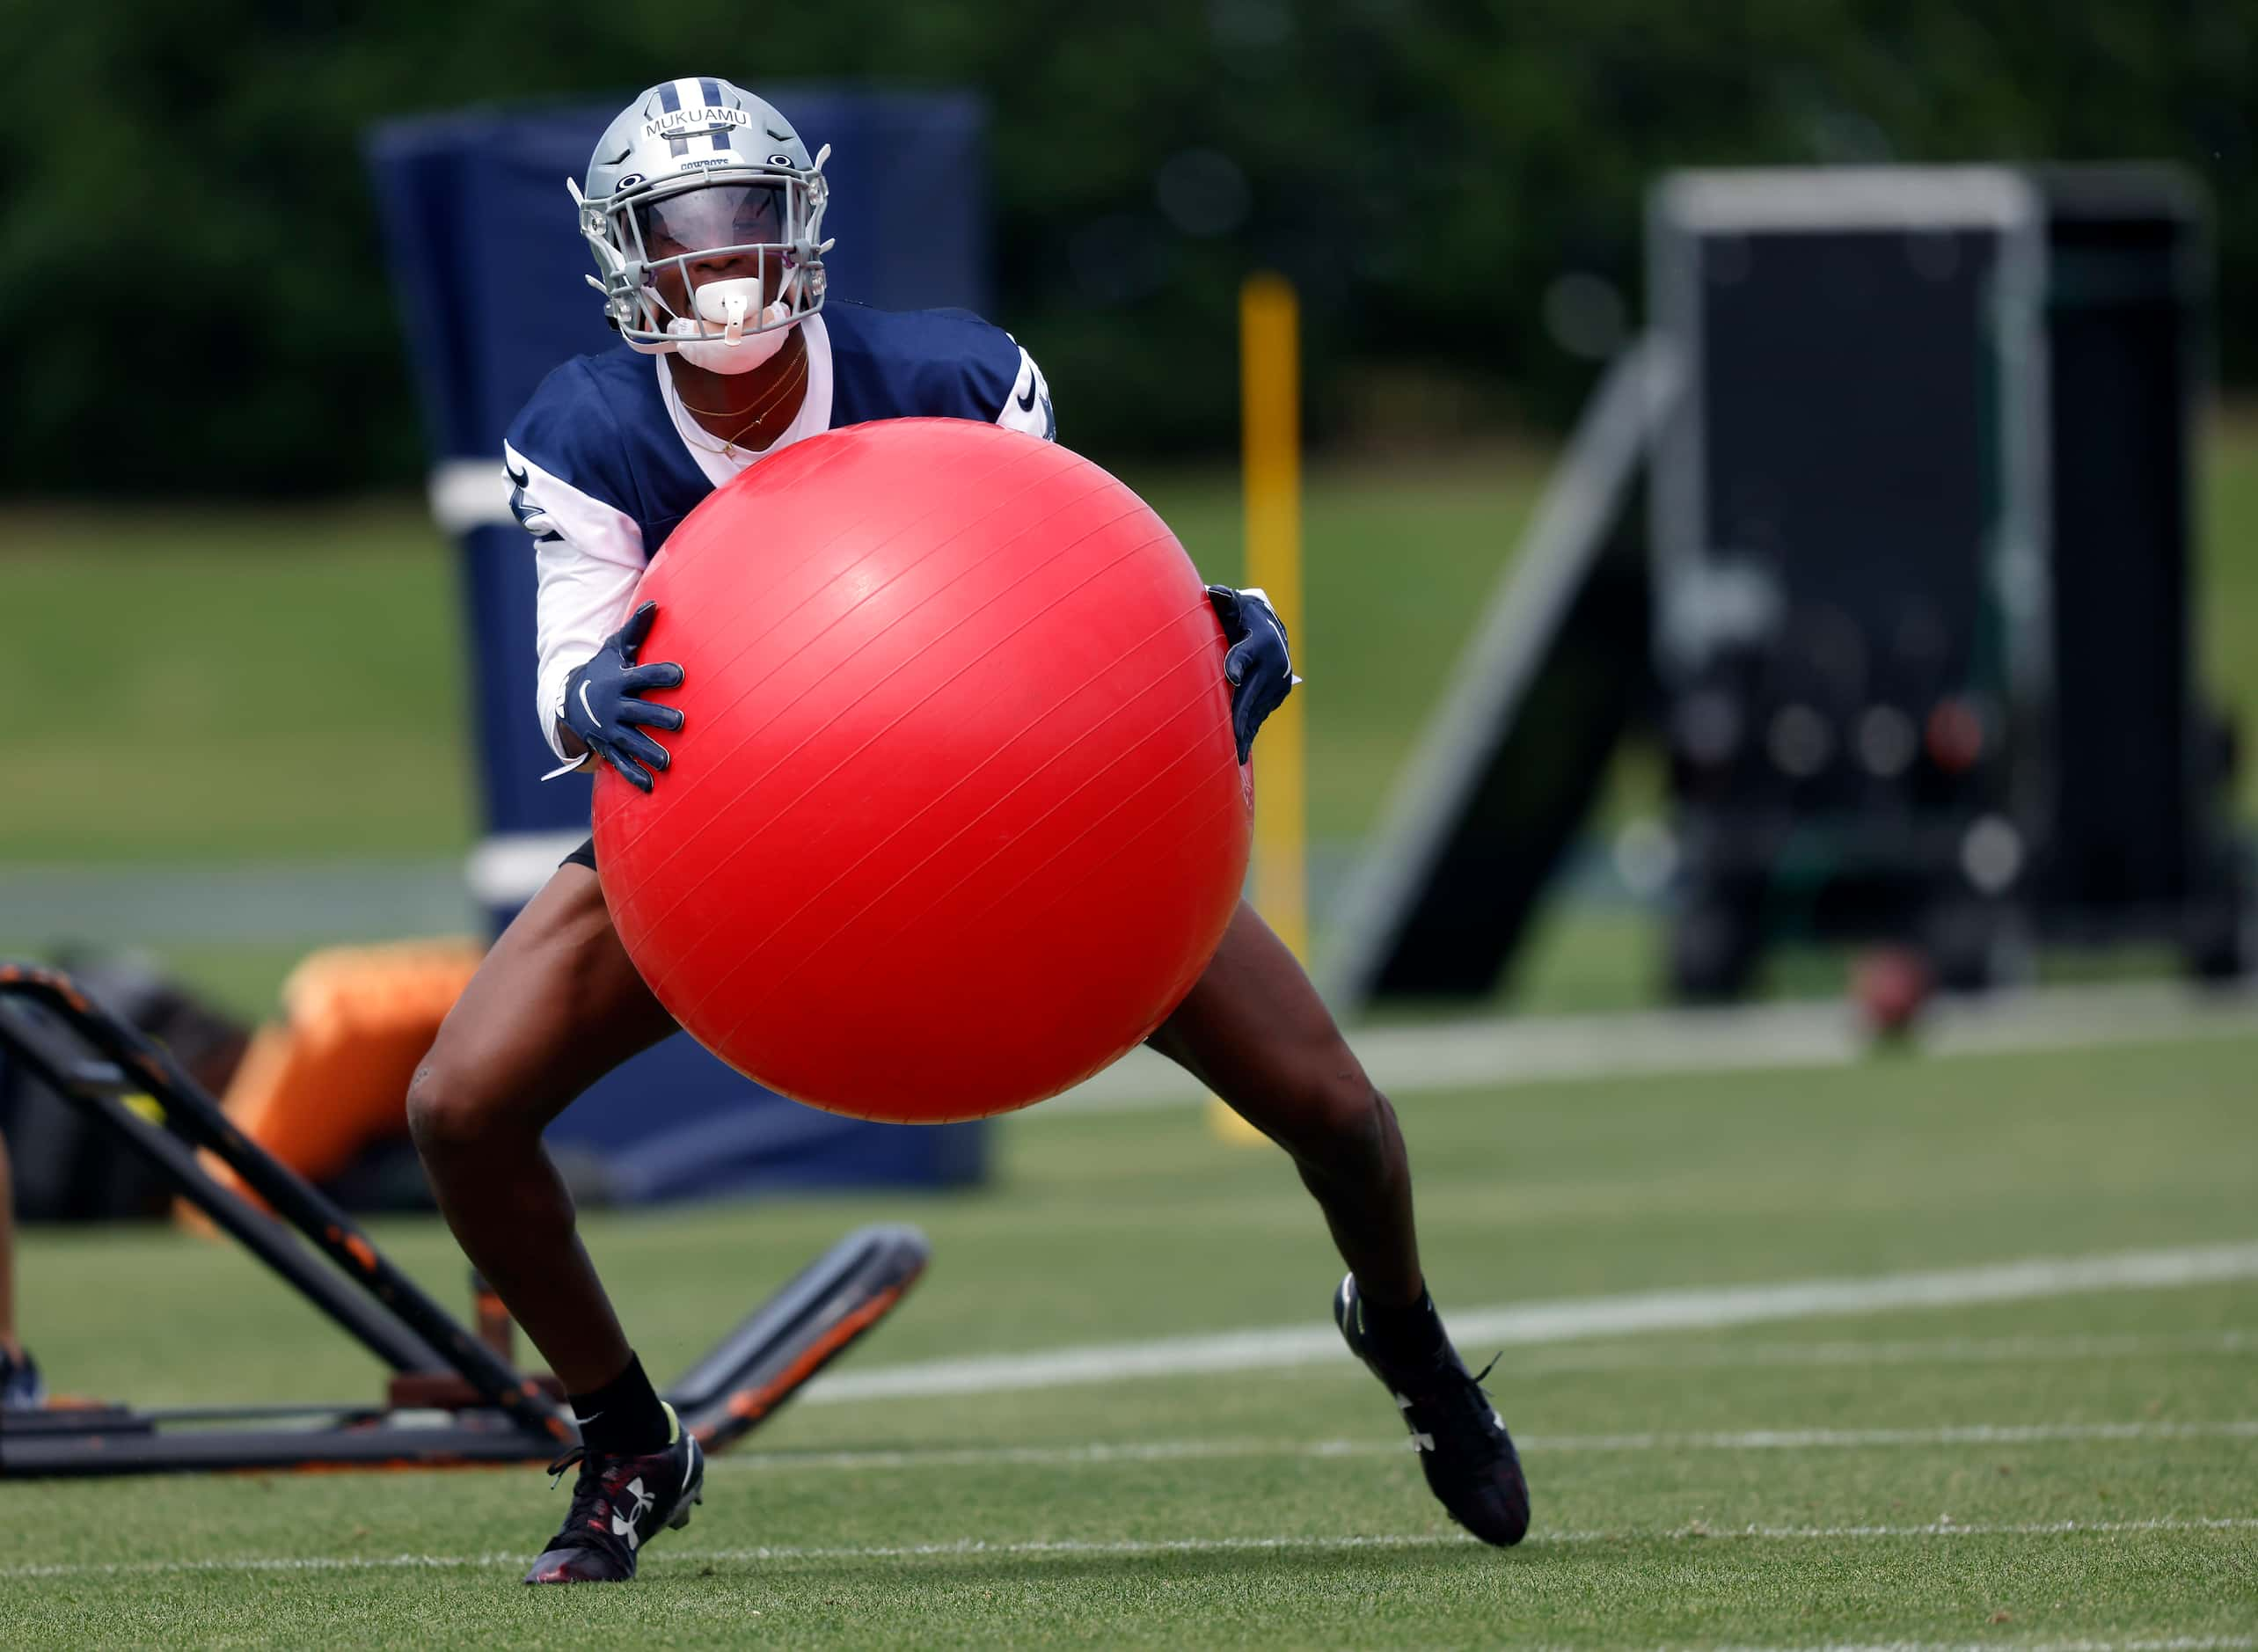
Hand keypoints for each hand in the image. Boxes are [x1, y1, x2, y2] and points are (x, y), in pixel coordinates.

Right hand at [560, 602, 684, 791]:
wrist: (568, 700)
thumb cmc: (602, 671)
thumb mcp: (613, 650)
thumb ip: (636, 630)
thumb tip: (656, 602)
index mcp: (619, 682)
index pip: (642, 676)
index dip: (660, 674)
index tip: (680, 674)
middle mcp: (614, 707)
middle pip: (638, 712)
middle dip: (657, 717)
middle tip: (680, 722)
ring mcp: (609, 730)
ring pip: (630, 742)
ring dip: (648, 752)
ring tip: (667, 761)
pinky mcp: (608, 748)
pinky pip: (621, 763)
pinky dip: (634, 775)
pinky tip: (651, 786)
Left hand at [1205, 585, 1294, 764]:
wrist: (1271, 627)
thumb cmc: (1243, 616)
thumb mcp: (1235, 606)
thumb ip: (1224, 602)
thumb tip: (1214, 593)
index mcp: (1261, 641)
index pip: (1244, 656)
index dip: (1236, 666)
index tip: (1231, 677)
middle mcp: (1275, 664)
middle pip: (1251, 696)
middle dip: (1239, 721)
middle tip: (1229, 744)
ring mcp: (1280, 682)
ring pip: (1257, 710)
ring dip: (1246, 733)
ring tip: (1232, 757)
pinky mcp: (1280, 693)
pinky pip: (1261, 714)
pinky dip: (1251, 729)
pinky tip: (1240, 751)